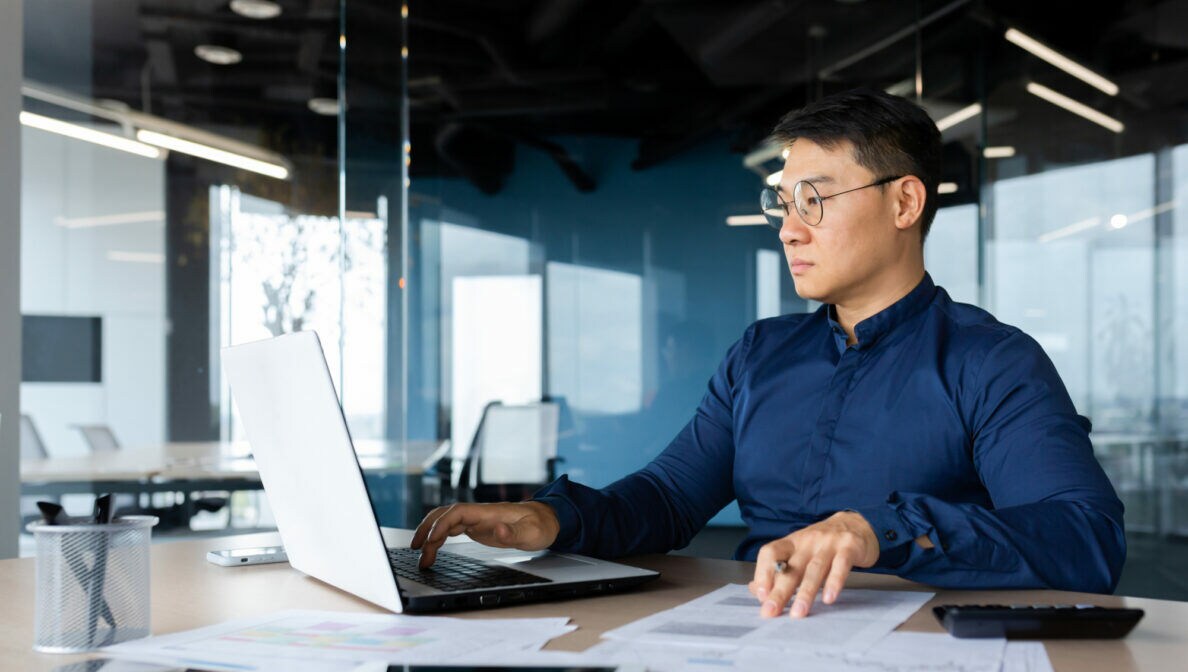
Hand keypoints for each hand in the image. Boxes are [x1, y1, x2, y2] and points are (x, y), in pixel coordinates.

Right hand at [410, 501, 560, 567]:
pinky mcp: (476, 528)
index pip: (457, 513)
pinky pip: (451, 530)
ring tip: (421, 558)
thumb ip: (514, 532)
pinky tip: (433, 551)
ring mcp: (476, 520)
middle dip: (426, 529)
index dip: (441, 524)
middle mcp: (478, 514)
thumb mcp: (532, 532)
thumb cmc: (540, 525)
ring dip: (430, 537)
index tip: (430, 541)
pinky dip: (439, 539)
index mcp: (488, 512)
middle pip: (444, 515)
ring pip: (445, 523)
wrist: (547, 520)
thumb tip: (497, 529)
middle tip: (415, 550)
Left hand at [748, 511, 878, 618]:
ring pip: (814, 569)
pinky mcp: (849, 547)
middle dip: (779, 591)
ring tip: (799, 612)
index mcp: (792, 542)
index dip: (762, 573)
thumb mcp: (799, 551)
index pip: (770, 552)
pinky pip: (840, 566)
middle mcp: (807, 541)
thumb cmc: (823, 544)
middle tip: (771, 611)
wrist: (856, 523)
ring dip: (805, 592)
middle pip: (790, 567)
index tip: (760, 595)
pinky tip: (829, 598)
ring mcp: (828, 543)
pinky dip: (834, 582)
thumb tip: (756, 590)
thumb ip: (779, 569)